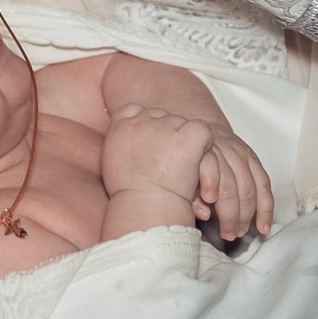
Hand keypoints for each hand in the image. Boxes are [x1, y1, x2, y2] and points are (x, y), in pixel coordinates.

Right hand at [100, 104, 216, 218]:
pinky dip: (205, 146)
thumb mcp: (112, 164)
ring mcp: (167, 126)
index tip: (152, 146)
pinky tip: (198, 165)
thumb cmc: (129, 196)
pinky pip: (203, 131)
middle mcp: (143, 120)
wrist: (143, 207)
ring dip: (186, 145)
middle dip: (169, 138)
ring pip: (183, 125)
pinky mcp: (188, 137)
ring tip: (185, 172)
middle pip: (163, 118)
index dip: (148, 126)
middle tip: (171, 164)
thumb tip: (136, 142)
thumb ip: (123, 145)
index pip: (136, 110)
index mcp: (121, 126)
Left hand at [193, 122, 273, 240]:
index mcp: (203, 152)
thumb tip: (204, 213)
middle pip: (232, 186)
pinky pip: (264, 184)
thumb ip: (189, 193)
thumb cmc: (185, 154)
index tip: (210, 218)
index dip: (214, 198)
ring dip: (247, 214)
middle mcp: (224, 151)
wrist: (199, 128)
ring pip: (249, 187)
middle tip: (227, 233)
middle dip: (232, 215)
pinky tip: (263, 224)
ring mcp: (240, 153)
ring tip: (240, 231)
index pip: (213, 177)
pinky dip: (266, 207)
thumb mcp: (179, 171)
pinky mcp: (252, 157)